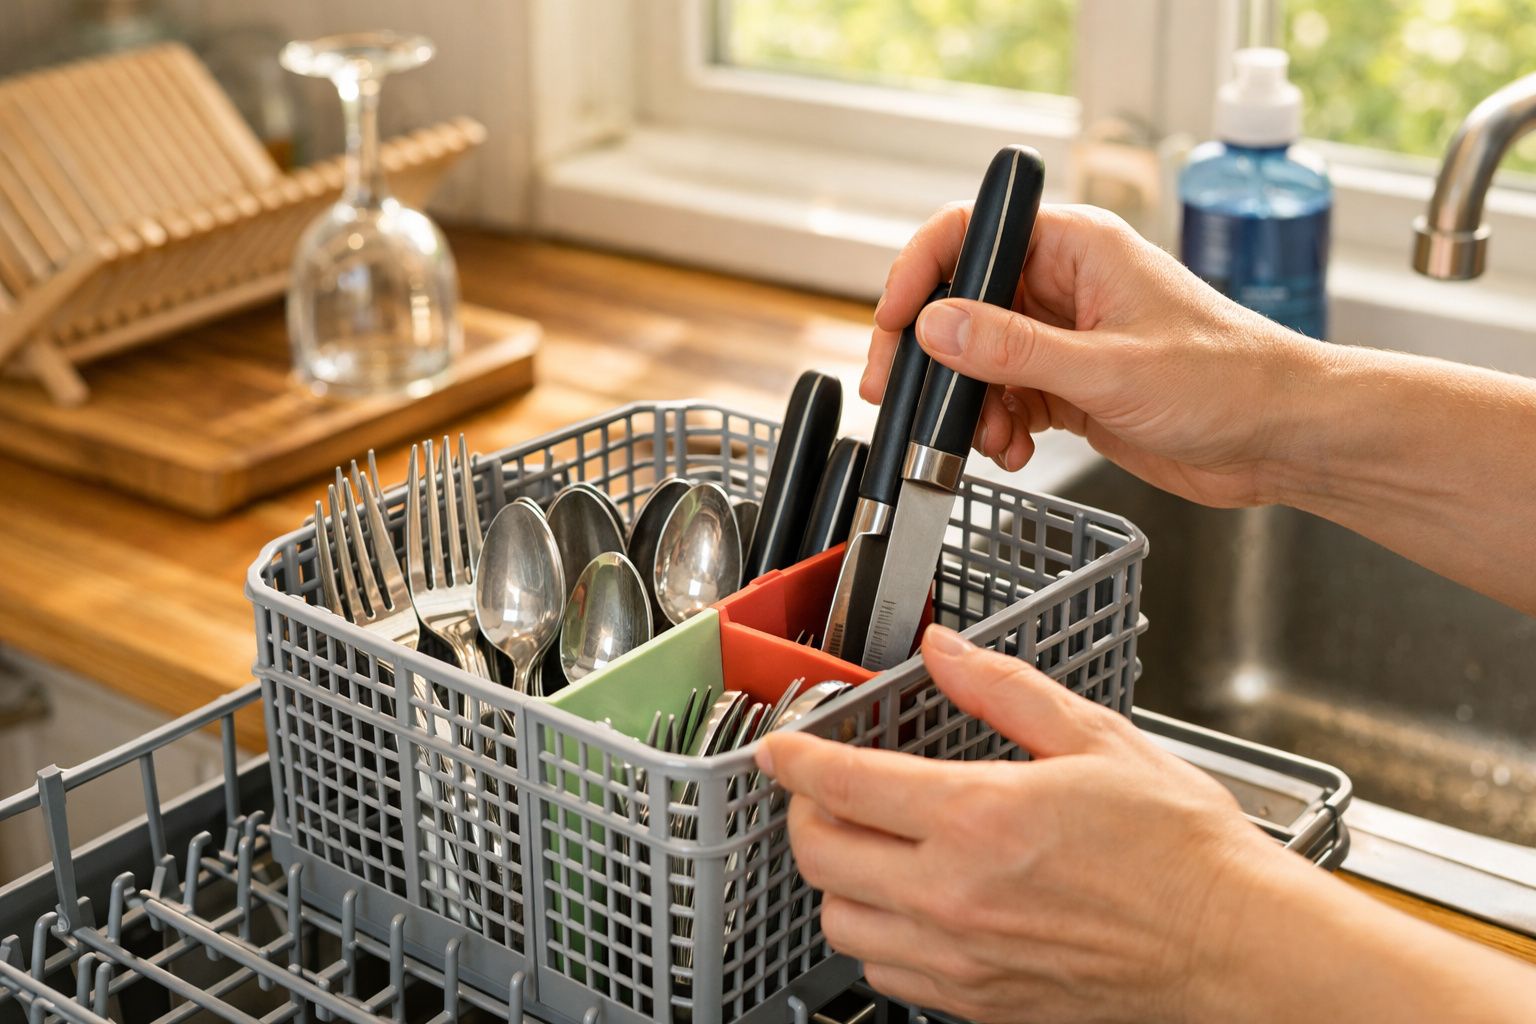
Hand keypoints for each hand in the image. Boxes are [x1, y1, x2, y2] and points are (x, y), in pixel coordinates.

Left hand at [756, 624, 1279, 1023]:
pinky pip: (887, 973)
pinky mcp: (980, 1001)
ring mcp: (963, 958)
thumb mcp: (1094, 739)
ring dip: (836, 880)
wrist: (1234, 945)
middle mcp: (955, 895)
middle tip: (823, 790)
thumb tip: (945, 651)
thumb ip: (1003, 689)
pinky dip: (876, 935)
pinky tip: (908, 904)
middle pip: (820, 857)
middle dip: (805, 814)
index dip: (795, 758)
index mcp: (981, 818)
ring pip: (840, 924)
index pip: (843, 785)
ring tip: (865, 847)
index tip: (782, 746)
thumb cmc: (1182, 851)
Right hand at [865, 204, 1318, 507]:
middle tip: (899, 394)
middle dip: (931, 354)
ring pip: (978, 359)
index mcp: (1077, 246)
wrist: (1283, 438)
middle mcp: (1064, 283)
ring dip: (969, 404)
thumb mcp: (1108, 368)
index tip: (893, 320)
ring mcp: (1065, 335)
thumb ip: (1013, 349)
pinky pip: (1005, 398)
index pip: (971, 231)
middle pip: (962, 302)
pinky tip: (1016, 451)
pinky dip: (997, 428)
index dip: (920, 271)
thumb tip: (936, 326)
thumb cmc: (1229, 381)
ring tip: (990, 439)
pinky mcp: (1070, 384)